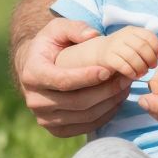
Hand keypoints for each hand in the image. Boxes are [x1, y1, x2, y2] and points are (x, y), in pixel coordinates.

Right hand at [16, 17, 130, 137]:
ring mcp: (44, 118)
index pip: (62, 81)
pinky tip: (116, 101)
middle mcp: (35, 100)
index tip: (108, 70)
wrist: (34, 69)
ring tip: (124, 88)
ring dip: (109, 103)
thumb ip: (74, 28)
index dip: (86, 77)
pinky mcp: (56, 130)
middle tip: (125, 78)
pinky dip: (105, 116)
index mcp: (32, 74)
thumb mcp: (57, 29)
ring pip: (84, 117)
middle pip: (77, 102)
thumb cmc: (49, 46)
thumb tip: (92, 35)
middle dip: (105, 91)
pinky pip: (86, 127)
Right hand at [97, 26, 157, 80]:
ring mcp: (114, 46)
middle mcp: (123, 36)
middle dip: (150, 59)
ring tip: (142, 73)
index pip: (149, 36)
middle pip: (142, 46)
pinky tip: (133, 75)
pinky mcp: (107, 57)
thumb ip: (147, 46)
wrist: (98, 52)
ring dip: (141, 67)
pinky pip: (122, 65)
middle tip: (151, 67)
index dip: (157, 48)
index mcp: (132, 30)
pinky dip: (131, 72)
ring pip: (133, 56)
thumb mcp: (134, 43)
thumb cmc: (122, 51)